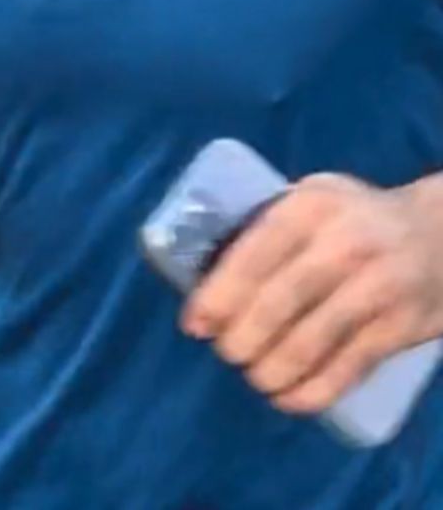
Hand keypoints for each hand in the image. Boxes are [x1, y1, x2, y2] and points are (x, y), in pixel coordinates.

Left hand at [183, 174, 442, 417]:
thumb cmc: (355, 218)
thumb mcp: (312, 199)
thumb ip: (267, 227)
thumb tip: (205, 279)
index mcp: (309, 208)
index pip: (254, 255)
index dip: (219, 296)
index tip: (195, 326)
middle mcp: (344, 245)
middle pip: (279, 302)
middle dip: (242, 338)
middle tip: (228, 353)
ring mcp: (377, 288)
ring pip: (312, 341)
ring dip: (272, 369)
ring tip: (256, 377)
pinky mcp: (402, 327)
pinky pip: (350, 367)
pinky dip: (313, 390)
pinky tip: (288, 399)